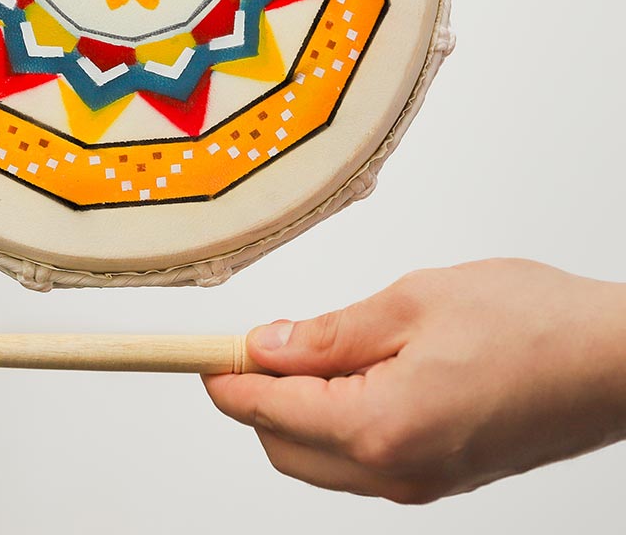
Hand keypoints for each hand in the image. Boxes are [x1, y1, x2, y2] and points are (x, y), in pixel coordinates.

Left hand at [205, 259, 625, 502]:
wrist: (617, 362)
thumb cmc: (531, 322)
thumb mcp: (412, 303)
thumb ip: (329, 333)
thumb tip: (269, 346)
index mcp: (382, 426)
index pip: (271, 410)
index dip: (226, 379)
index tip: (199, 354)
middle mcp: (397, 470)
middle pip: (284, 447)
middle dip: (252, 398)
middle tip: (248, 342)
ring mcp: (421, 480)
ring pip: (319, 459)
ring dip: (292, 410)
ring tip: (300, 347)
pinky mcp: (442, 475)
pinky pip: (360, 458)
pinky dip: (332, 420)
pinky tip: (345, 371)